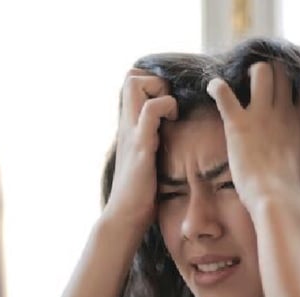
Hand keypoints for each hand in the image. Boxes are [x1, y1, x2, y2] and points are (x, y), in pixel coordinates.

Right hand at [102, 68, 178, 231]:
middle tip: (170, 104)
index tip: (168, 102)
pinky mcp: (140, 145)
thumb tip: (169, 139)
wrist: (124, 217)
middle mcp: (126, 125)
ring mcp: (131, 132)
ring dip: (159, 90)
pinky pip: (151, 110)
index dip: (151, 83)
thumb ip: (151, 144)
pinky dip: (166, 107)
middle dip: (155, 80)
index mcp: (129, 127)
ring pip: (135, 84)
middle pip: (130, 76)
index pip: (130, 83)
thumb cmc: (139, 194)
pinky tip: (174, 122)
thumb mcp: (145, 160)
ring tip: (171, 113)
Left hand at [206, 62, 299, 211]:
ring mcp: (262, 115)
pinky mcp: (239, 123)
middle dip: (272, 71)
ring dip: (250, 73)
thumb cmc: (297, 193)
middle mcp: (285, 112)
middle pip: (284, 73)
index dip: (295, 85)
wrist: (279, 198)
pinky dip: (216, 87)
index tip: (287, 89)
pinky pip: (224, 93)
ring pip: (261, 71)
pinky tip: (212, 87)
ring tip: (242, 81)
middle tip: (260, 81)